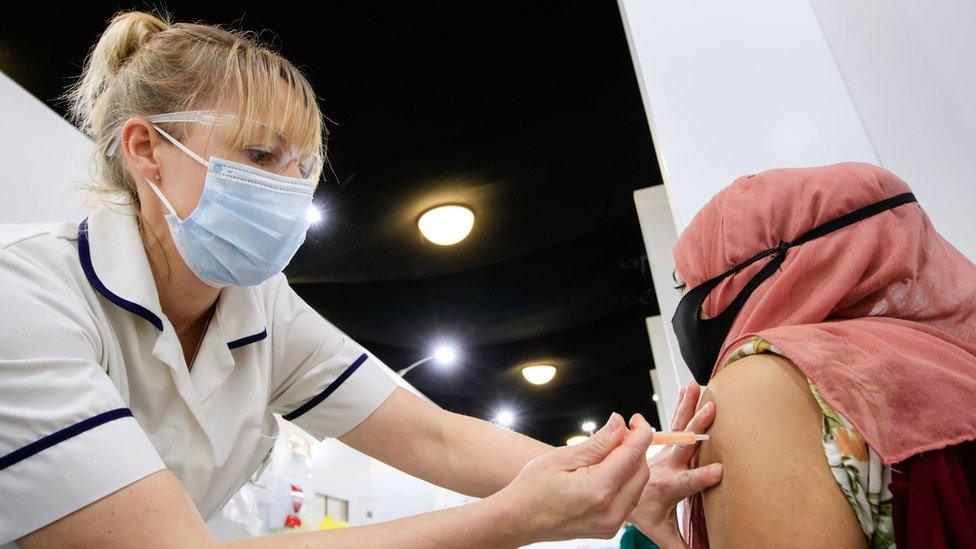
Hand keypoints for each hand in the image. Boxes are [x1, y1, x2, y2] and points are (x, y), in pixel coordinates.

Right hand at [493, 412, 656, 543]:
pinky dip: (624, 480)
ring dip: (630, 464)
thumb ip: (599, 442)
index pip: (633, 455)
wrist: (520, 519)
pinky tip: (606, 470)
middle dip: (635, 447)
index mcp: (598, 490)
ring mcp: (611, 523)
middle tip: (618, 432)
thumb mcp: (563, 457)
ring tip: (607, 451)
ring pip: (638, 484)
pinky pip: (629, 498)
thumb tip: (620, 423)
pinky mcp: (610, 528)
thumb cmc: (534, 488)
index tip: (636, 419)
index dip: (641, 432)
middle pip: (641, 470)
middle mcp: (610, 511)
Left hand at [627, 382, 722, 547]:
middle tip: (711, 410)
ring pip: (678, 426)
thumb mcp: (661, 531)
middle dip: (697, 428)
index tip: (719, 470)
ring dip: (688, 406)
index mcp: (668, 486)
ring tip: (697, 387)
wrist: (617, 490)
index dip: (701, 477)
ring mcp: (665, 451)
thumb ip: (680, 544)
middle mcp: (666, 465)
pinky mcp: (665, 442)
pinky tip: (691, 387)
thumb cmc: (644, 512)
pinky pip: (675, 420)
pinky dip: (683, 404)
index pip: (686, 482)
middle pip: (683, 445)